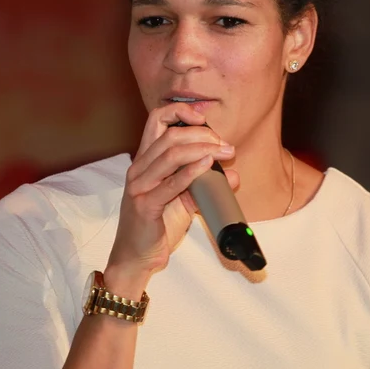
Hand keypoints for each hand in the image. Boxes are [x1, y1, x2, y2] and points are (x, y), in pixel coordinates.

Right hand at [105, 103, 237, 296]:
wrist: (137, 257)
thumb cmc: (157, 225)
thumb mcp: (183, 199)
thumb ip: (203, 184)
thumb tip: (232, 174)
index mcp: (145, 160)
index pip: (156, 120)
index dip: (180, 111)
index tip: (205, 117)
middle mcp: (139, 168)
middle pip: (170, 135)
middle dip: (202, 135)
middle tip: (225, 144)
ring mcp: (139, 186)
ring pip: (171, 154)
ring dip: (203, 149)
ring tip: (225, 152)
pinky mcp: (145, 205)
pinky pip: (170, 183)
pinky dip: (191, 171)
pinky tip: (207, 166)